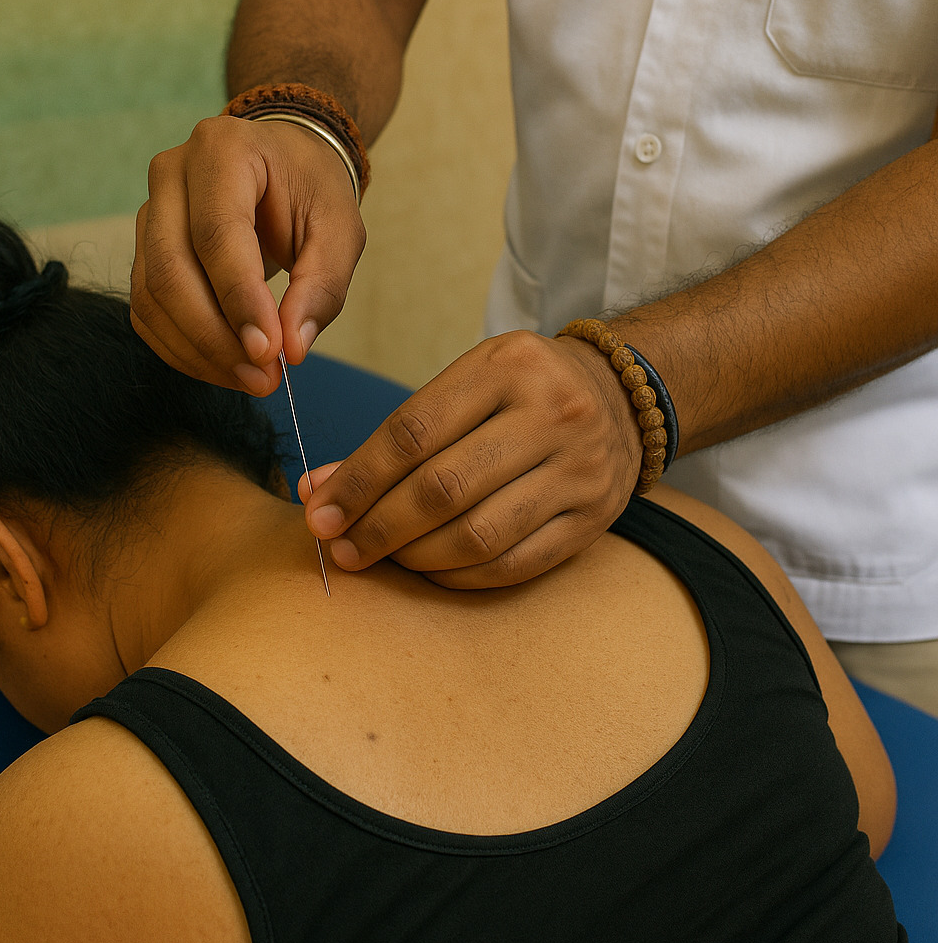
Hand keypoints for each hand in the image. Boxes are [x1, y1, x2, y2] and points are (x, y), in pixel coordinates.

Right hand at [131, 116, 365, 395]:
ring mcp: (149, 209)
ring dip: (198, 351)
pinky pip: (147, 310)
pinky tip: (223, 367)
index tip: (270, 352)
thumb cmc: (312, 189)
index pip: (217, 234)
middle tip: (262, 378)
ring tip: (251, 379)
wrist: (282, 164)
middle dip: (215, 336)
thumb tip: (292, 348)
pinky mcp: (143, 247)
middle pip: (171, 269)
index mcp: (223, 150)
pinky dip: (182, 349)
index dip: (239, 300)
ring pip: (152, 296)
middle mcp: (172, 173)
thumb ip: (322, 286)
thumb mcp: (340, 229)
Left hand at [298, 330, 643, 587]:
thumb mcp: (468, 382)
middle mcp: (550, 413)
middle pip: (442, 488)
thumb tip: (321, 489)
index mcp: (507, 367)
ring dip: (415, 557)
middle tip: (341, 548)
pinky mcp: (593, 518)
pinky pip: (514, 564)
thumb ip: (399, 433)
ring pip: (477, 534)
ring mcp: (578, 469)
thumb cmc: (522, 390)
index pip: (414, 431)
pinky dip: (461, 576)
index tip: (319, 510)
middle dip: (378, 526)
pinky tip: (431, 571)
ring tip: (383, 558)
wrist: (624, 396)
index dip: (358, 478)